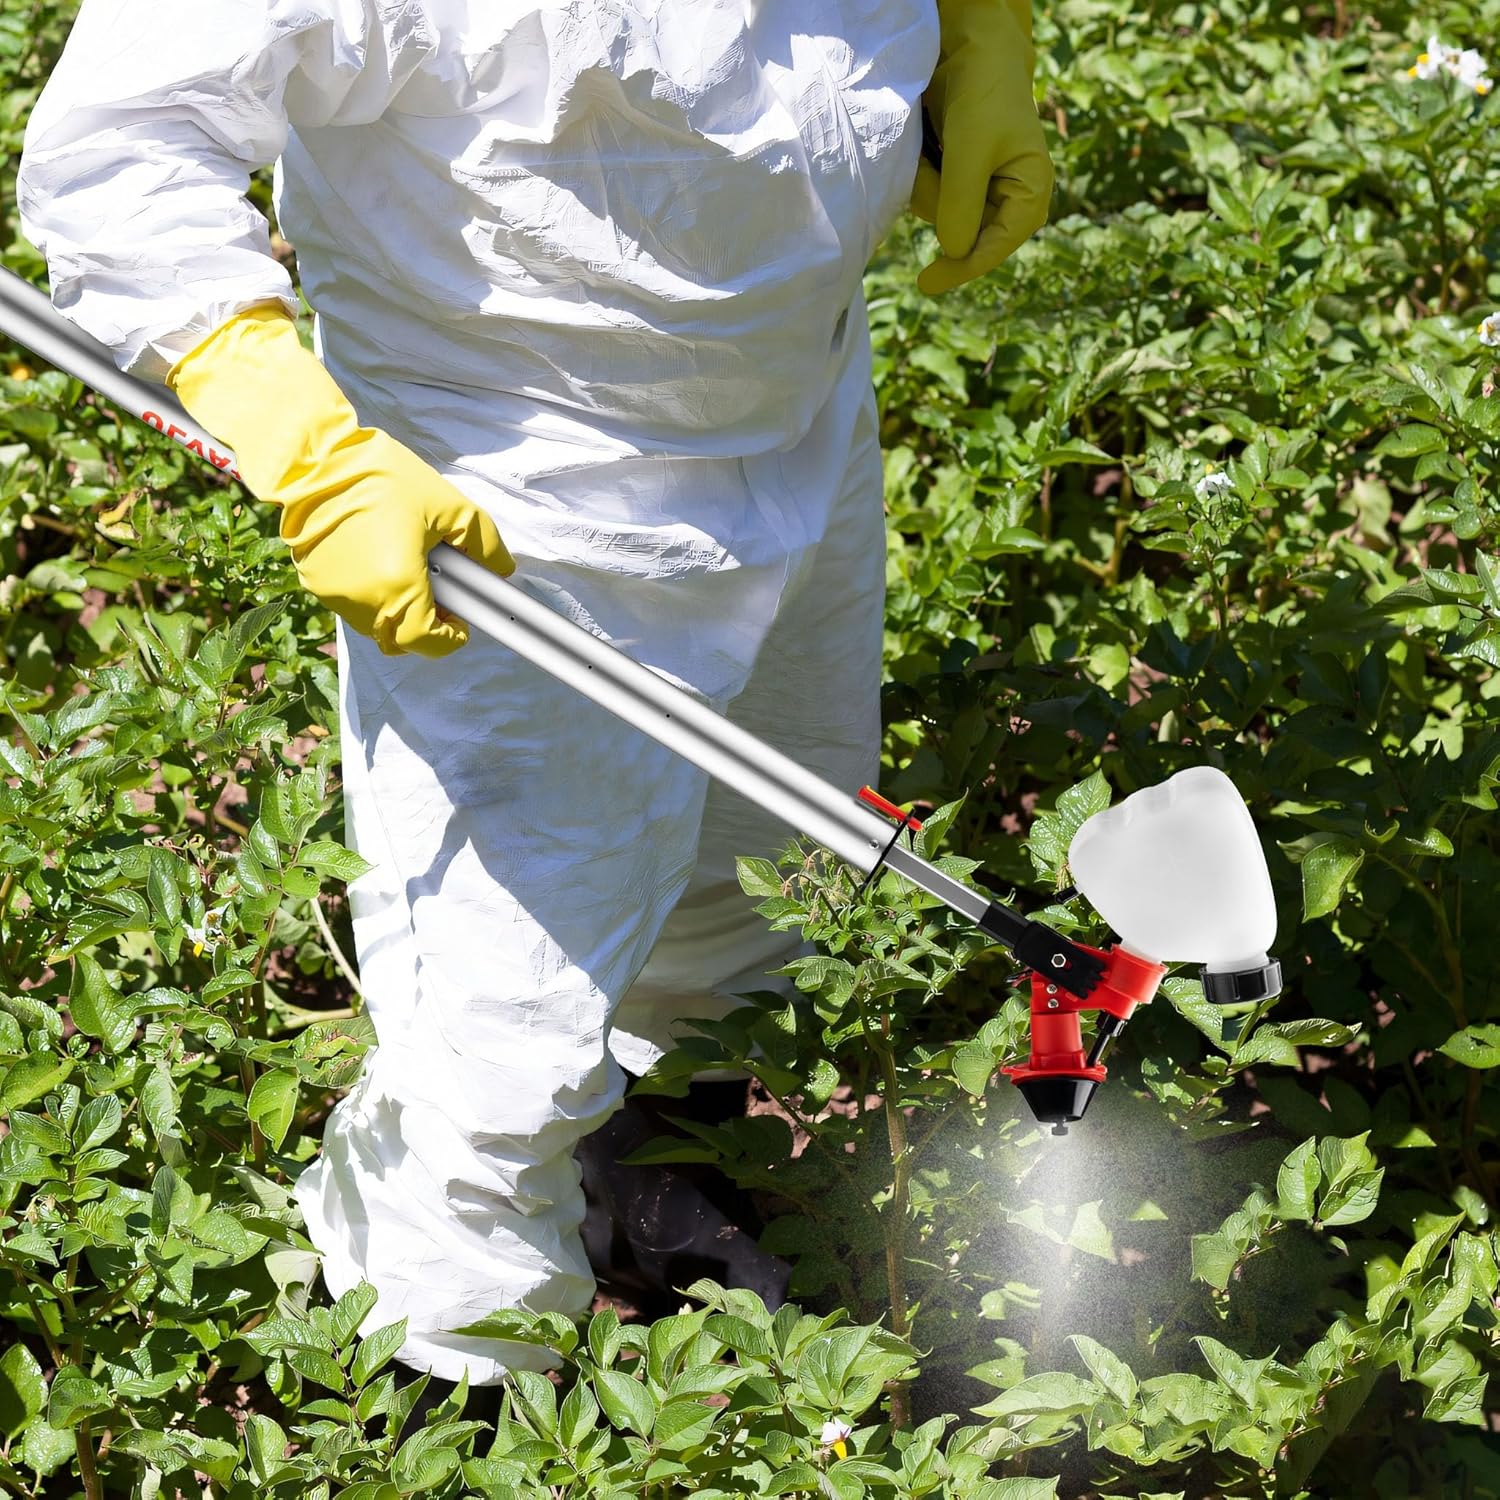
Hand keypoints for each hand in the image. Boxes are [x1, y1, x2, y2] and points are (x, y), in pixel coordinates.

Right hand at [167, 304, 514, 657]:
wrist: (316, 457)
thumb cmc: (384, 477)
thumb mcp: (449, 506)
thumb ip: (483, 545)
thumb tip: (501, 570)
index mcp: (397, 586)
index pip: (428, 643)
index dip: (451, 636)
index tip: (461, 616)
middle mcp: (362, 601)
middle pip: (401, 638)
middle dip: (426, 622)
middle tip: (439, 588)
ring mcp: (333, 594)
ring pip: (376, 624)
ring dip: (398, 608)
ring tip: (407, 563)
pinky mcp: (313, 582)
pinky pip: (352, 603)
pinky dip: (372, 592)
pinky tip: (377, 556)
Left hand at [910, 0, 1053, 296]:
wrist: (971, 54)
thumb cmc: (983, 94)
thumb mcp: (971, 149)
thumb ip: (962, 204)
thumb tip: (955, 252)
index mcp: (1030, 196)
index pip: (994, 248)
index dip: (960, 268)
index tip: (926, 284)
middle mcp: (1008, 203)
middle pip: (963, 235)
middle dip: (940, 204)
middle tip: (931, 164)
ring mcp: (981, 196)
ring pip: (941, 219)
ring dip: (926, 188)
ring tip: (932, 148)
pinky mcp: (957, 186)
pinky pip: (930, 200)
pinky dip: (921, 179)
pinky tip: (927, 151)